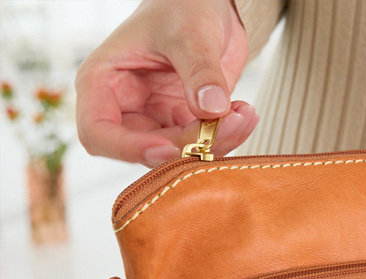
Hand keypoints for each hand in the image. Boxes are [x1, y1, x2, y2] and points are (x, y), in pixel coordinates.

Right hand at [75, 0, 257, 166]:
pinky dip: (227, 137)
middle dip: (189, 145)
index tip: (169, 146)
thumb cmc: (181, 6)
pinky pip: (203, 147)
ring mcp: (156, 122)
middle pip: (148, 151)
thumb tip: (212, 108)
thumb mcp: (189, 31)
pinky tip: (245, 114)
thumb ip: (200, 70)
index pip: (99, 133)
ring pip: (180, 155)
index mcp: (103, 83)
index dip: (129, 149)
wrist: (208, 6)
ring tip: (243, 113)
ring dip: (216, 143)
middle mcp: (126, 110)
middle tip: (228, 122)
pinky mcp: (185, 126)